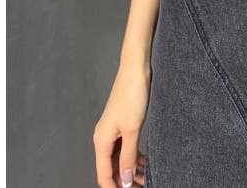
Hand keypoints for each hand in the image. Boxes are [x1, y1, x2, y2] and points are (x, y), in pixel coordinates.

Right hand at [93, 63, 151, 186]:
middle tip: (141, 186)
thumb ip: (128, 156)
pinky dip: (133, 157)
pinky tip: (143, 162)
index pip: (104, 175)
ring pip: (119, 159)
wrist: (136, 69)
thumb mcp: (132, 130)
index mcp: (101, 140)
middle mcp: (104, 137)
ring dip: (130, 170)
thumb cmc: (132, 93)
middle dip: (124, 180)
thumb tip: (125, 179)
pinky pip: (125, 147)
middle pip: (111, 169)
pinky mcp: (122, 124)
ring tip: (145, 177)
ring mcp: (113, 130)